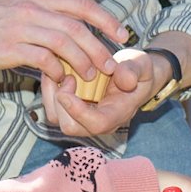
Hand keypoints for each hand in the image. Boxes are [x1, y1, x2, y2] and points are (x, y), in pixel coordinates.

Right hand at [0, 0, 127, 82]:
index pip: (83, 5)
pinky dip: (56, 70)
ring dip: (82, 61)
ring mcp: (21, 28)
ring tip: (91, 76)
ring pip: (63, 43)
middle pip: (77, 28)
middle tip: (110, 66)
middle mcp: (34, 10)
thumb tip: (79, 32)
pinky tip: (61, 78)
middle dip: (99, 48)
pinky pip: (41, 58)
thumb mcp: (25, 8)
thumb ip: (51, 16)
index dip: (107, 20)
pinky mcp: (9, 48)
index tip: (123, 35)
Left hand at [40, 48, 165, 137]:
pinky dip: (50, 91)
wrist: (133, 75)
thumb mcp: (140, 65)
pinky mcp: (72, 111)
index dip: (78, 110)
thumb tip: (126, 81)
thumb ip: (133, 71)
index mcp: (117, 115)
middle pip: (70, 126)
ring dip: (51, 96)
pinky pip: (54, 108)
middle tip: (67, 76)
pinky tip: (56, 72)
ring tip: (58, 72)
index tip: (67, 87)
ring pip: (57, 118)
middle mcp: (98, 122)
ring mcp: (83, 119)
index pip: (96, 124)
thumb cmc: (137, 71)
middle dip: (60, 102)